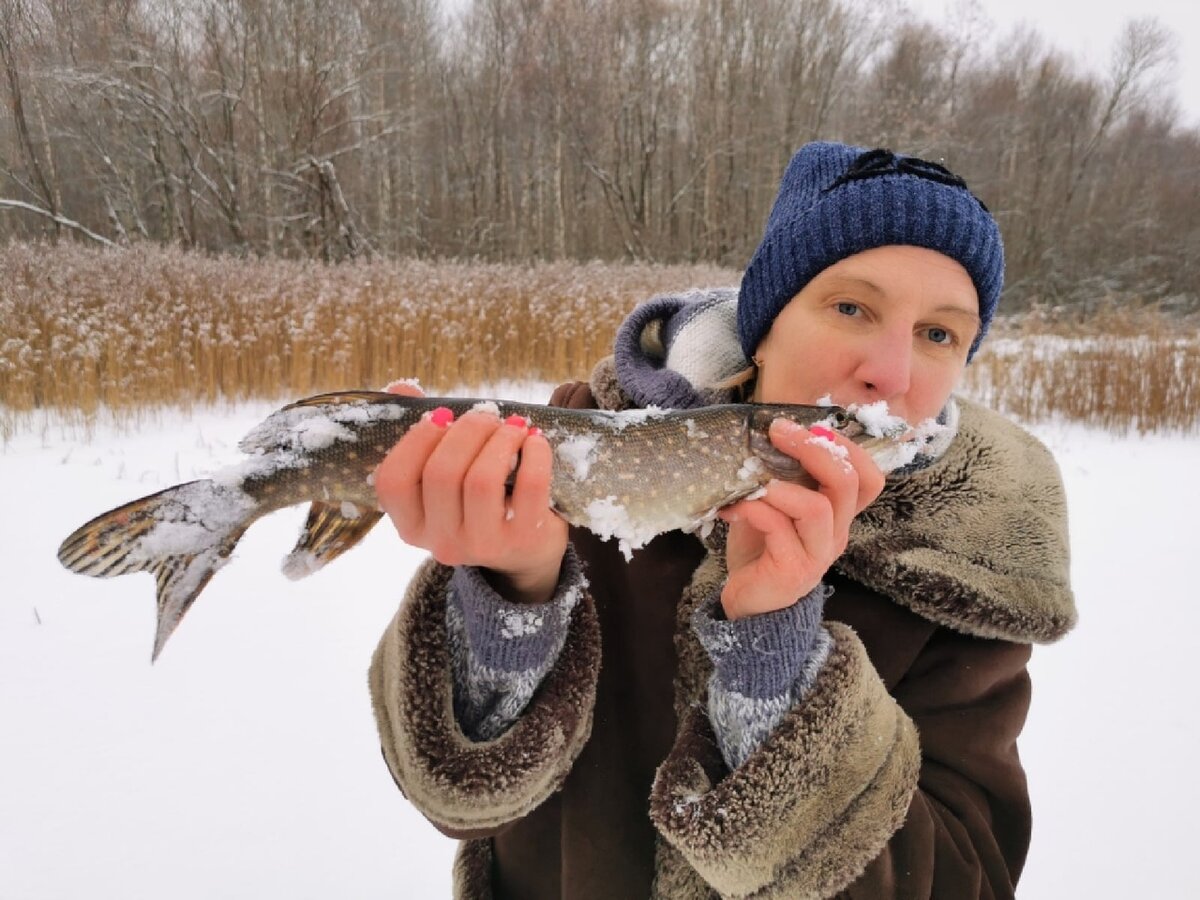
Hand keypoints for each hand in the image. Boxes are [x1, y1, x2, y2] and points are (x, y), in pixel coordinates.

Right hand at [373, 381, 568, 604]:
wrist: (526, 549)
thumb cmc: (477, 500)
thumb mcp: (444, 475)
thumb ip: (420, 432)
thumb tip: (402, 388)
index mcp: (410, 524)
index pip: (393, 480)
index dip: (415, 439)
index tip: (442, 416)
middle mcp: (440, 543)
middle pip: (441, 474)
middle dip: (467, 430)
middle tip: (486, 415)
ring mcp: (483, 545)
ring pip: (481, 481)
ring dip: (499, 439)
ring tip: (513, 426)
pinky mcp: (525, 540)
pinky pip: (529, 487)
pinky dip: (535, 454)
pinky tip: (534, 440)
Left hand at [717, 420, 884, 619]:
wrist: (747, 601)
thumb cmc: (760, 546)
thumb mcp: (775, 505)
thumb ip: (781, 476)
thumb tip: (764, 430)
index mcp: (837, 514)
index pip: (870, 478)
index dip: (849, 447)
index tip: (813, 426)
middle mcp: (835, 533)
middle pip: (847, 483)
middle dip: (814, 449)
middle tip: (778, 432)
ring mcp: (817, 554)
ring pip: (818, 508)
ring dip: (780, 486)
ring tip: (752, 481)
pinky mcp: (793, 570)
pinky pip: (779, 528)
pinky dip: (753, 509)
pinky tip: (730, 509)